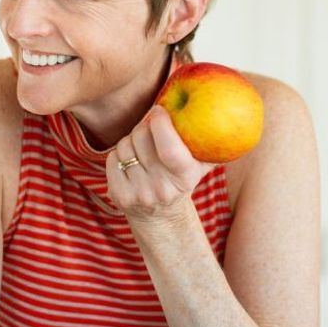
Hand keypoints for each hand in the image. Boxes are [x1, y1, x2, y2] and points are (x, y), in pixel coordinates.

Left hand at [105, 105, 214, 222]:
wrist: (160, 215)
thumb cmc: (180, 178)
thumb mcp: (200, 164)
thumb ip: (208, 142)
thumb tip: (215, 113)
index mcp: (185, 176)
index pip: (169, 148)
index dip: (160, 124)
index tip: (159, 110)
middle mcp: (162, 188)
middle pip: (141, 138)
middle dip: (144, 127)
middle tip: (149, 128)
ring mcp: (140, 193)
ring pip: (124, 146)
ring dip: (130, 141)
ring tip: (141, 149)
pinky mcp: (120, 196)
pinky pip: (112, 159)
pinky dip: (118, 155)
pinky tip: (129, 162)